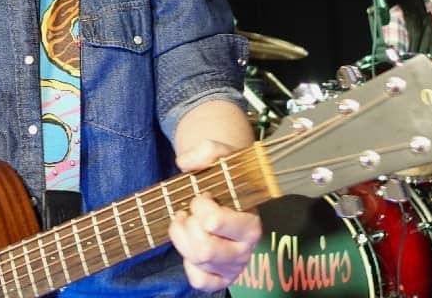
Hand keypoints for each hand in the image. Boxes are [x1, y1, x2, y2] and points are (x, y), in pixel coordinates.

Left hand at [170, 139, 262, 291]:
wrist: (231, 191)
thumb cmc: (225, 178)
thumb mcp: (221, 157)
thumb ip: (207, 150)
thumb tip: (184, 162)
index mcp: (250, 223)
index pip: (214, 222)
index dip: (200, 206)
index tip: (203, 196)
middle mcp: (245, 249)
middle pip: (204, 249)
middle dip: (187, 226)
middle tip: (189, 213)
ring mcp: (234, 266)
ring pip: (197, 262)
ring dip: (181, 239)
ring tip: (186, 224)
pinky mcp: (222, 278)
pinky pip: (200, 281)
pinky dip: (189, 267)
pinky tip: (191, 249)